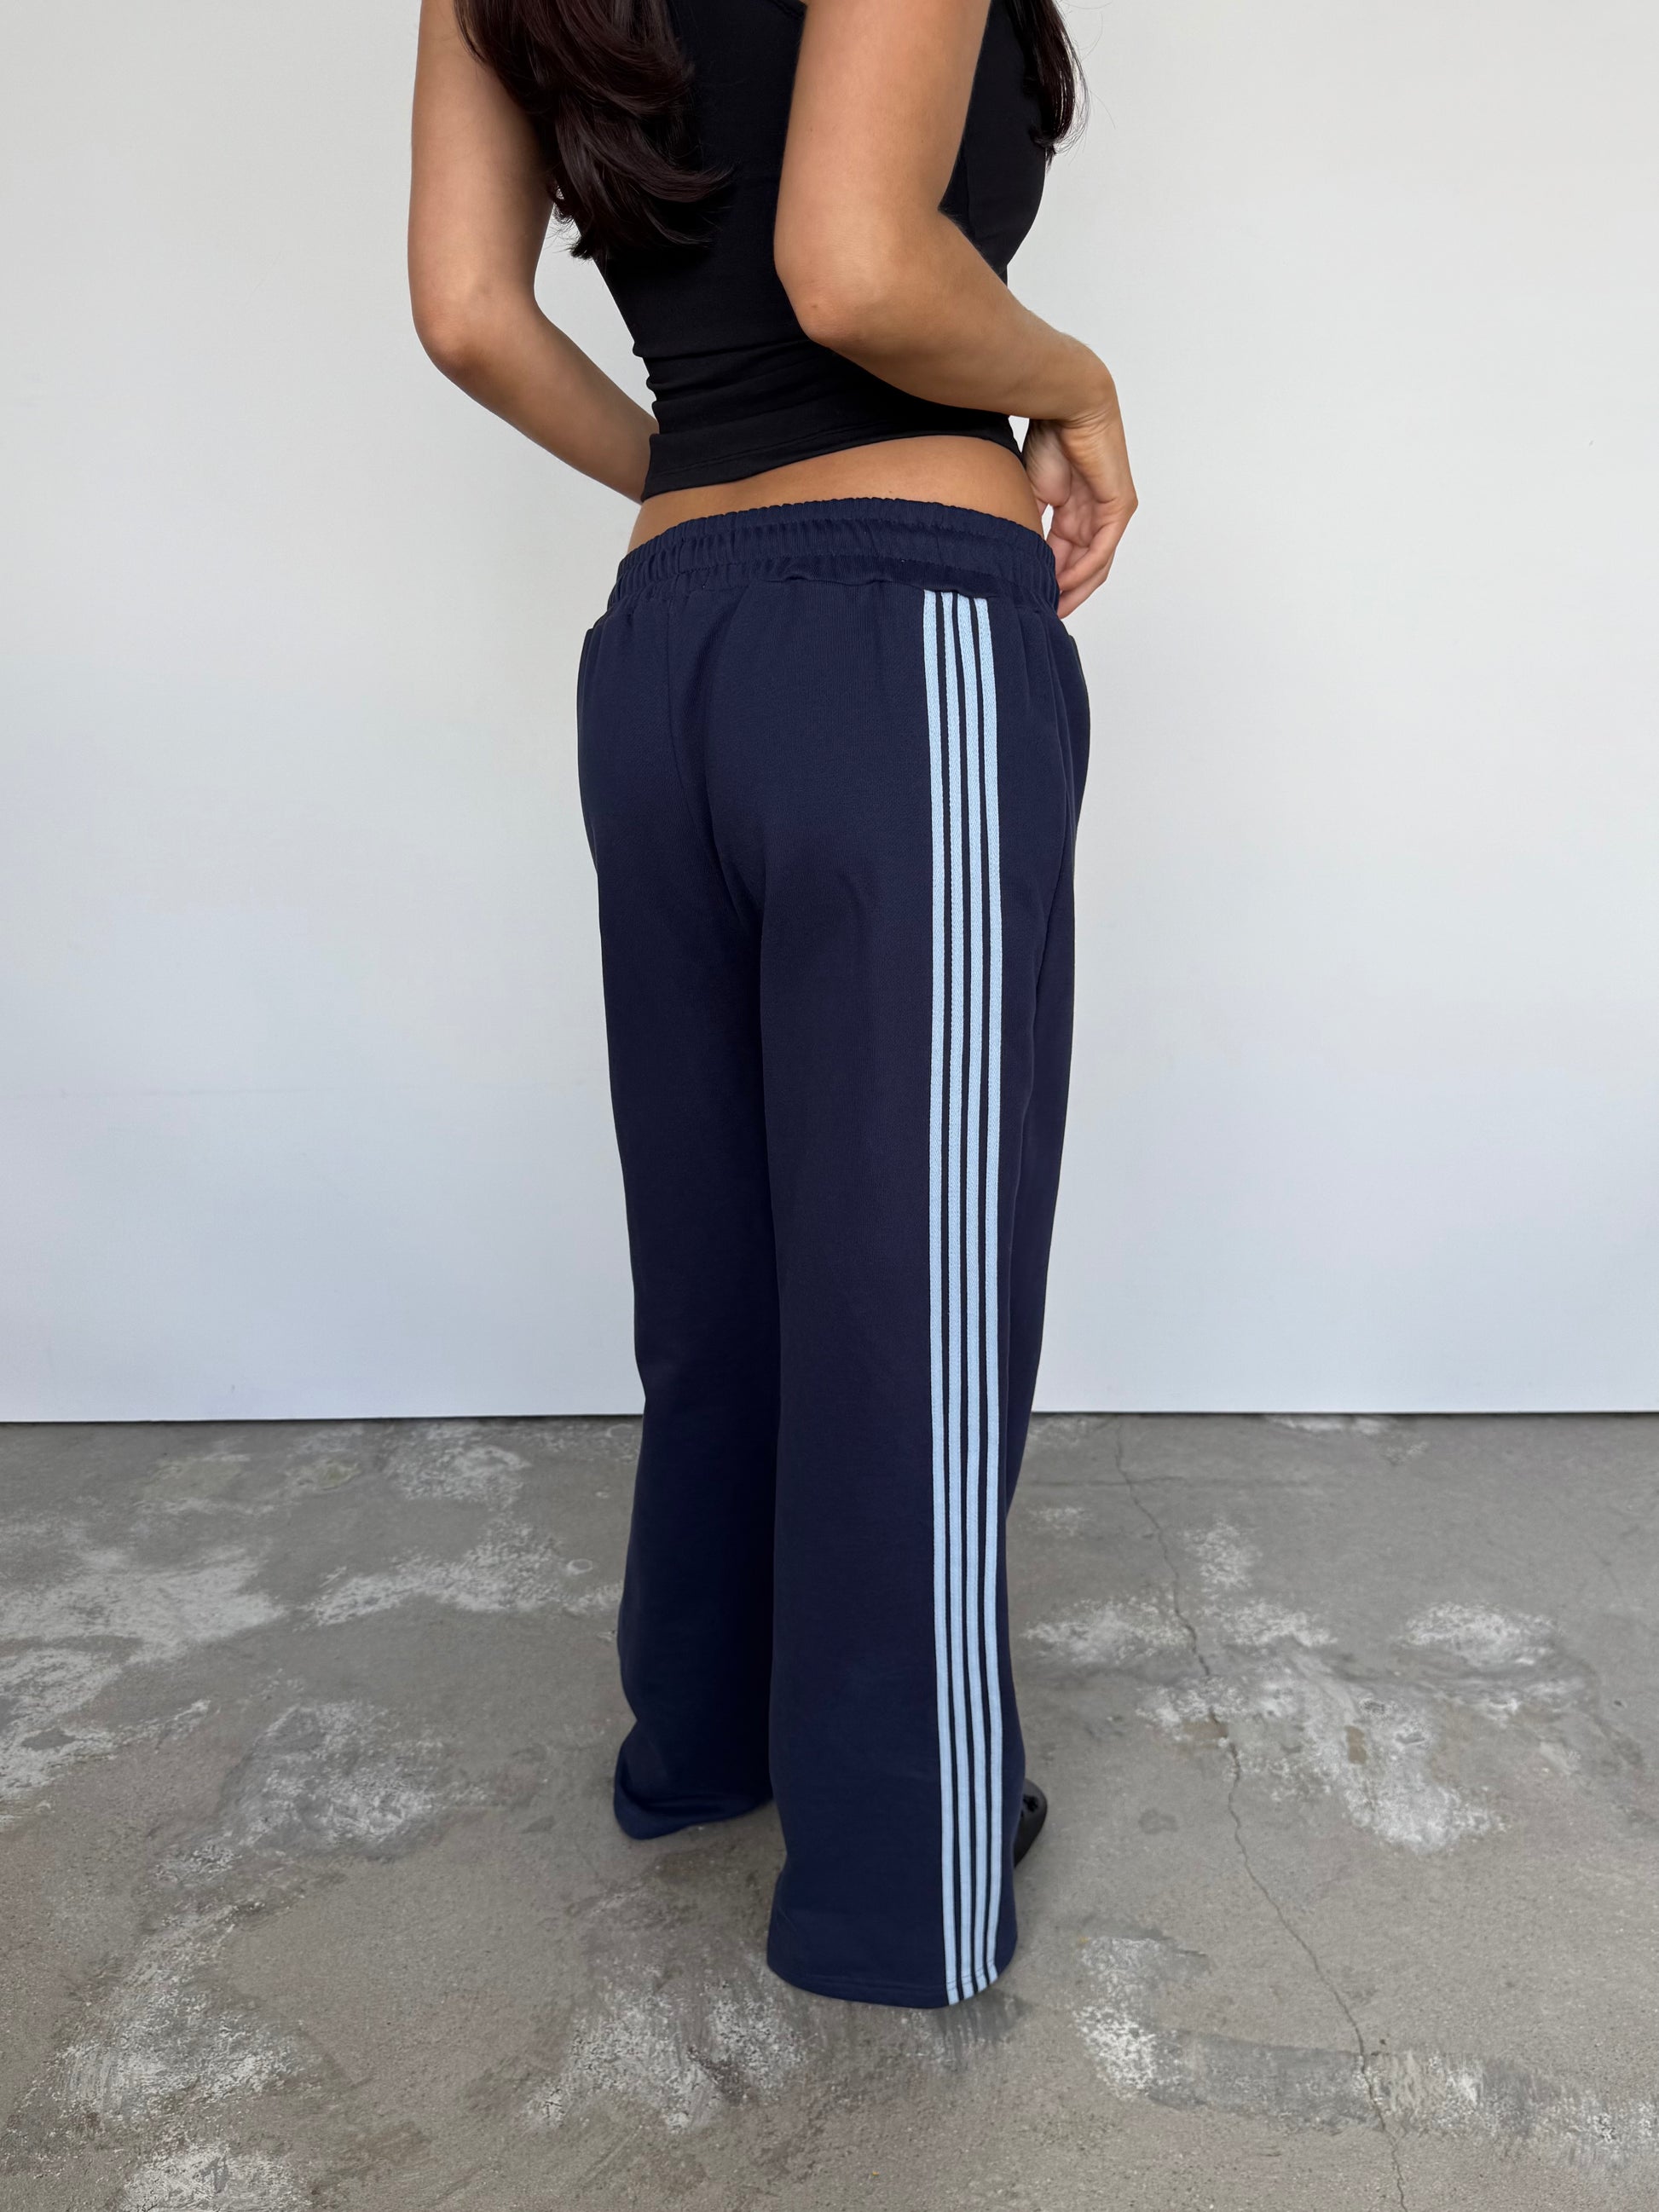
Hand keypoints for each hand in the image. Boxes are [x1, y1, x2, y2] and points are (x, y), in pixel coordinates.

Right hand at [1023, 394, 1136, 616]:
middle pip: (1080, 568)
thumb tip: (1010, 555)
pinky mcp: (1119, 507)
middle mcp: (1093, 515)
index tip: (1027, 600)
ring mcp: (1109, 513)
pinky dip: (1083, 571)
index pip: (1062, 557)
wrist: (1066, 404)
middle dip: (1061, 594)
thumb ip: (1026, 524)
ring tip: (1053, 611)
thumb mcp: (1028, 491)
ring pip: (1094, 565)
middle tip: (1041, 617)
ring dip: (1074, 591)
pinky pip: (1102, 550)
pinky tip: (1063, 587)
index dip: (1046, 581)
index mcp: (1074, 512)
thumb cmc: (1046, 436)